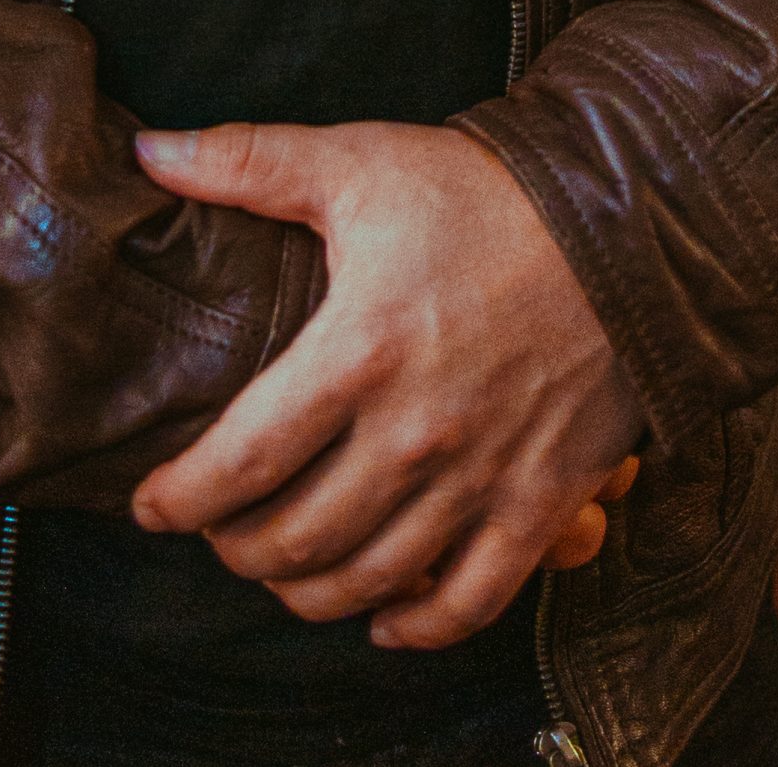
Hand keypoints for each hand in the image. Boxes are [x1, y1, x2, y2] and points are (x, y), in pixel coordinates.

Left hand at [128, 120, 643, 648]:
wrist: (628, 222)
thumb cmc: (485, 192)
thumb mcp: (360, 162)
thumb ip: (246, 161)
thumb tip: (150, 152)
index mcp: (357, 351)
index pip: (240, 460)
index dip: (180, 498)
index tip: (148, 506)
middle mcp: (412, 433)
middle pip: (295, 538)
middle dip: (236, 550)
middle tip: (218, 534)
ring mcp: (479, 477)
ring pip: (368, 579)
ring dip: (308, 593)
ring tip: (282, 572)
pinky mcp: (541, 503)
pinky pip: (470, 601)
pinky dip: (418, 625)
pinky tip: (385, 617)